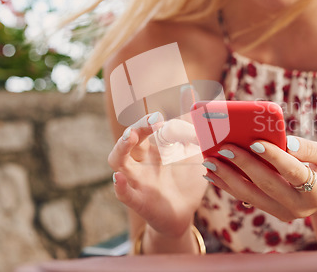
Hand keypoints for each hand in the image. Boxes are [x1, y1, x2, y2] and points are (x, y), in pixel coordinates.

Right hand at [108, 87, 207, 236]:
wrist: (185, 214)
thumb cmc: (185, 182)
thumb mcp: (195, 155)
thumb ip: (195, 131)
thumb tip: (199, 101)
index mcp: (153, 149)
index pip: (144, 128)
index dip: (149, 120)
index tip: (161, 116)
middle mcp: (141, 162)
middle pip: (128, 140)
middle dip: (136, 127)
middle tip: (151, 122)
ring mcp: (138, 181)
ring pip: (118, 162)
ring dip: (120, 148)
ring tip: (129, 137)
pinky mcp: (139, 201)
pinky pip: (124, 194)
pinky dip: (119, 186)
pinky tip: (118, 178)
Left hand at [202, 136, 316, 221]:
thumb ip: (312, 149)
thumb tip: (287, 142)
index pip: (294, 172)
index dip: (275, 157)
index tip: (255, 141)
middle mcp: (300, 207)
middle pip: (267, 184)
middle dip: (243, 165)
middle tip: (224, 147)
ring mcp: (284, 212)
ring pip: (251, 195)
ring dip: (228, 177)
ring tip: (209, 161)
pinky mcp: (272, 210)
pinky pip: (247, 198)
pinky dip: (228, 185)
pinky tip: (212, 173)